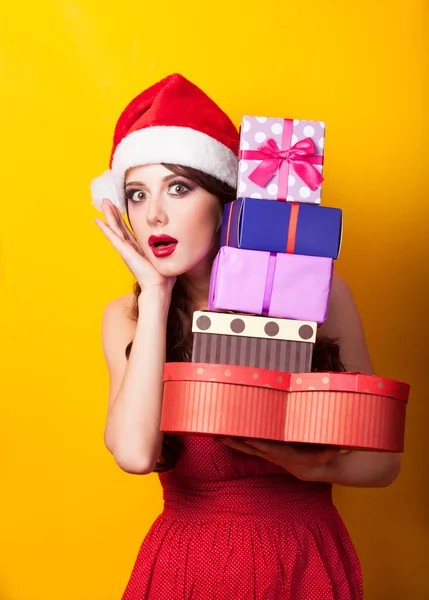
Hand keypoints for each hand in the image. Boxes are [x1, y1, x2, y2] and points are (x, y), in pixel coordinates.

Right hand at [94, 198, 175, 293]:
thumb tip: (175, 247)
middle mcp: (130, 248)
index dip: (124, 219)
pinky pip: (113, 237)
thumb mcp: (165, 258)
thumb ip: (167, 251)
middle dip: (114, 213)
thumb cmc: (163, 277)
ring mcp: (126, 249)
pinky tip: (98, 220)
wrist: (159, 286)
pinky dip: (105, 228)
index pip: (129, 230)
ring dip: (109, 215)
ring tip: (103, 203)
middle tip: (107, 201)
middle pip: (120, 226)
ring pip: (115, 228)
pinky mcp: (124, 251)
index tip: (120, 208)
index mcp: (139, 249)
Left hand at [216, 437, 340, 481]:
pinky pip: (248, 447)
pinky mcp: (266, 452)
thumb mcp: (329, 454)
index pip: (273, 450)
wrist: (317, 469)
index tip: (249, 440)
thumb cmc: (323, 457)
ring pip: (248, 448)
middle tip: (221, 436)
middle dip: (238, 442)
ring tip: (217, 435)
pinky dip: (236, 441)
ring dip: (232, 441)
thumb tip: (335, 446)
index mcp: (289, 456)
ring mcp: (269, 455)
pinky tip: (224, 436)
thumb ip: (330, 451)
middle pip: (254, 449)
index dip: (261, 446)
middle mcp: (276, 456)